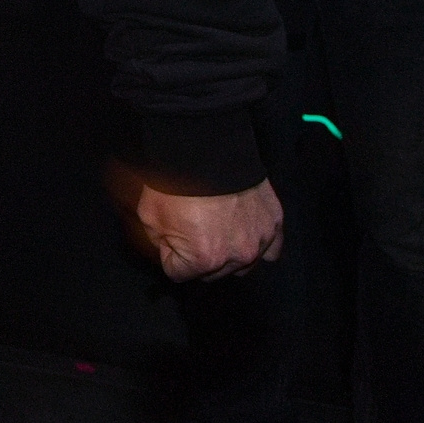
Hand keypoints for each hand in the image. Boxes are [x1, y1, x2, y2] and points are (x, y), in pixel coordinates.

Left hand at [132, 179, 282, 281]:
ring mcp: (259, 241)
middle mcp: (237, 257)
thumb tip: (167, 251)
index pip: (179, 273)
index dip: (169, 253)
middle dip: (198, 257)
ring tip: (216, 228)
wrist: (206, 149)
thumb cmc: (176, 181)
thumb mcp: (149, 216)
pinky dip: (257, 245)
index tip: (168, 236)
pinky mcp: (274, 224)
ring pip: (241, 265)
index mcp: (205, 260)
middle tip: (190, 229)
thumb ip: (158, 244)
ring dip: (228, 253)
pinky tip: (244, 234)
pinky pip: (271, 249)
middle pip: (211, 274)